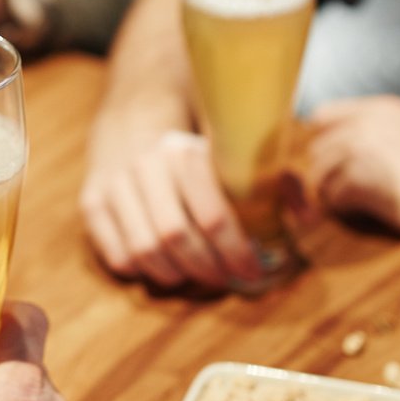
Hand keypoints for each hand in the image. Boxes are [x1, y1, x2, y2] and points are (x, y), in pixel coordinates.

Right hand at [80, 121, 261, 290]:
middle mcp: (144, 165)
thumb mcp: (240, 155)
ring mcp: (113, 185)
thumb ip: (278, 182)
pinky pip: (118, 257)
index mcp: (185, 151)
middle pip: (176, 238)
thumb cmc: (196, 152)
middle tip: (226, 278)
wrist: (132, 122)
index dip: (236, 251)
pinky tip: (164, 265)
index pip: (212, 216)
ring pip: (144, 252)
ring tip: (195, 274)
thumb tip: (308, 217)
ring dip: (176, 274)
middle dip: (207, 268)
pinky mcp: (91, 204)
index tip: (254, 268)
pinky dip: (143, 271)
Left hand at [301, 95, 399, 243]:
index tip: (335, 166)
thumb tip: (343, 155)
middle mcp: (370, 122)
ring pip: (321, 174)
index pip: (321, 116)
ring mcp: (368, 150)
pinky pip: (335, 198)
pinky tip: (368, 216)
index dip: (322, 143)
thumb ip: (381, 135)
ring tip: (358, 208)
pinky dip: (345, 212)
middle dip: (325, 174)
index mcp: (382, 108)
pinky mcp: (370, 182)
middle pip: (316, 149)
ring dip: (333, 195)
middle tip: (346, 195)